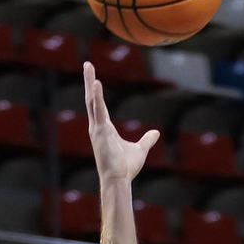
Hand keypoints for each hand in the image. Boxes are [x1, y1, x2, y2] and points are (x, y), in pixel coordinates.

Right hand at [84, 62, 157, 183]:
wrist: (119, 180)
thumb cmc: (126, 168)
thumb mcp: (140, 149)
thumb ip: (147, 140)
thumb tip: (156, 133)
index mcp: (105, 128)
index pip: (99, 105)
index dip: (96, 91)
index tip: (94, 77)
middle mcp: (98, 126)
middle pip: (92, 99)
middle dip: (89, 80)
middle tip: (87, 63)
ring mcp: (97, 129)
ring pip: (92, 101)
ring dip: (90, 83)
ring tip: (88, 66)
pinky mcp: (100, 133)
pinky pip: (98, 112)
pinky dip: (97, 97)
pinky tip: (96, 84)